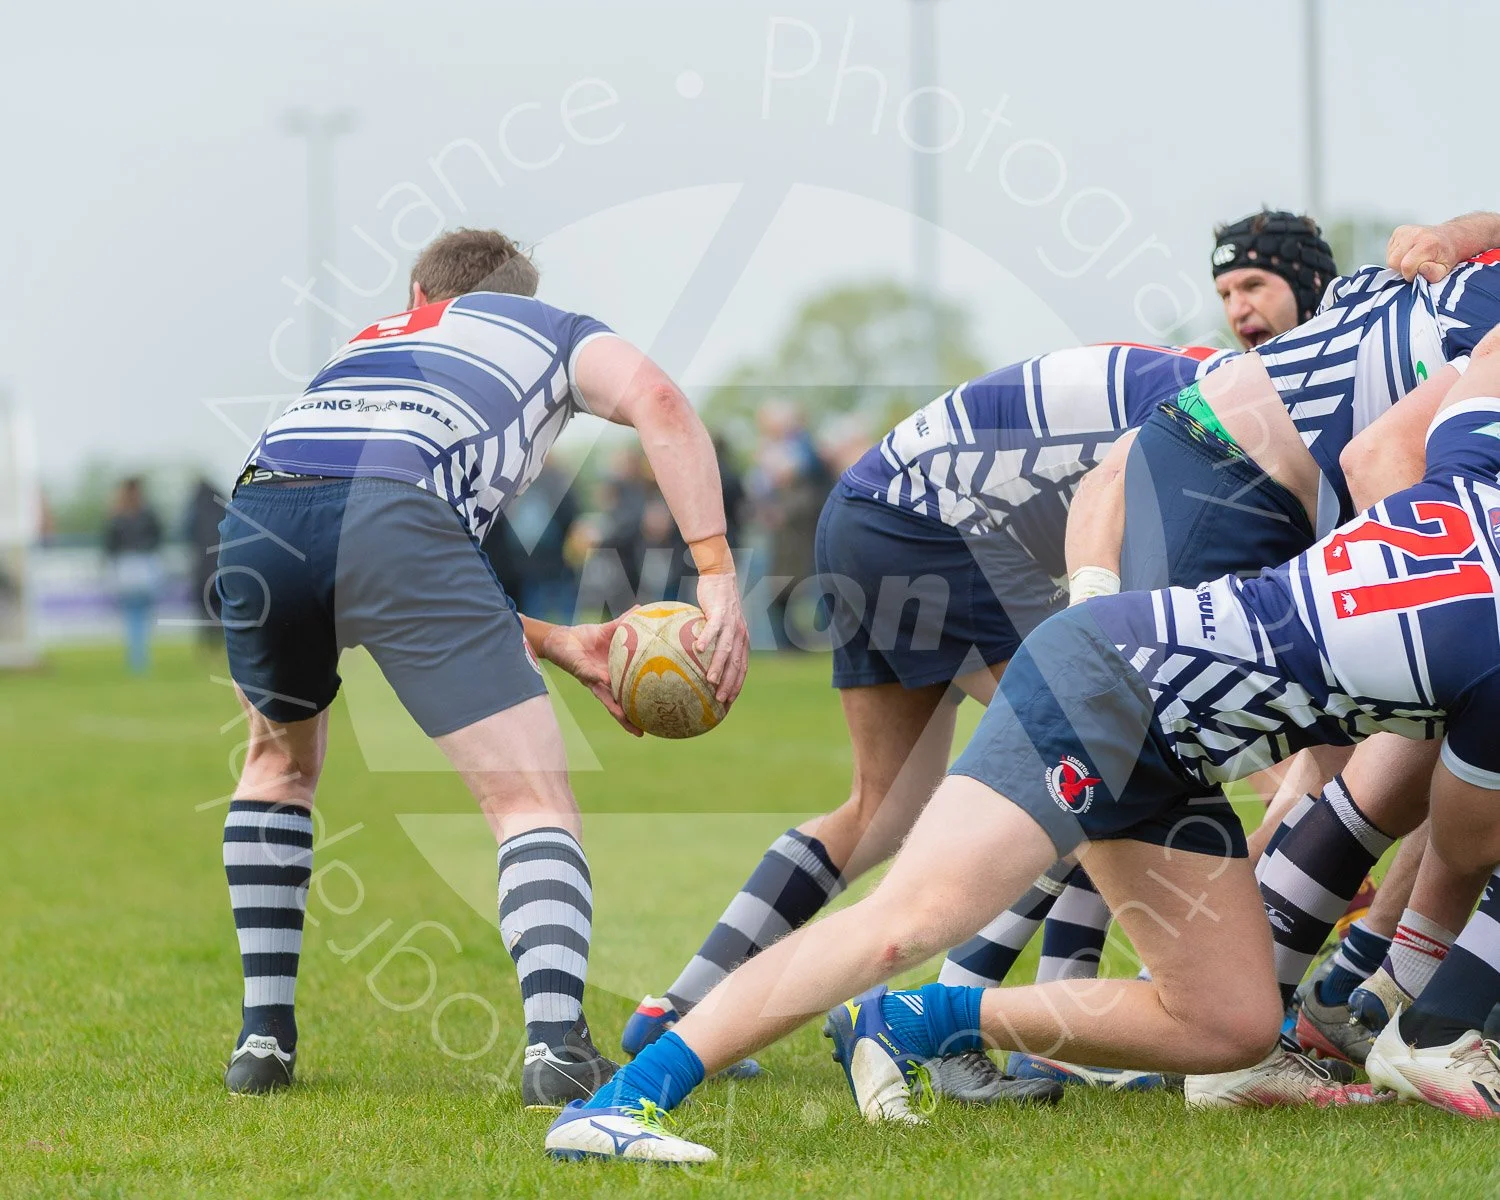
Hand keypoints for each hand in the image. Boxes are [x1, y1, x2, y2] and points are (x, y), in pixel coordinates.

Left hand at [538, 617, 642, 736]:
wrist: (562, 637)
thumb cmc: (585, 637)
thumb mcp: (609, 629)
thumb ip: (625, 622)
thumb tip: (641, 608)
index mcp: (615, 673)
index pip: (630, 691)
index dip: (640, 702)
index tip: (653, 715)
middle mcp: (605, 682)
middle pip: (619, 703)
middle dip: (628, 718)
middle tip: (642, 731)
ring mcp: (594, 680)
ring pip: (606, 699)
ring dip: (615, 709)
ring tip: (626, 718)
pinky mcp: (582, 672)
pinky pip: (592, 676)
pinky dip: (599, 679)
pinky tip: (607, 681)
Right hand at [693, 571, 749, 704]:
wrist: (721, 577)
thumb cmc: (717, 604)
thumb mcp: (719, 626)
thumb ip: (713, 643)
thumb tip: (697, 661)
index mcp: (741, 640)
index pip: (742, 668)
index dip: (736, 686)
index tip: (728, 702)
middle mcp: (739, 634)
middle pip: (736, 663)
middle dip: (730, 683)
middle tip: (720, 700)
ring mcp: (730, 623)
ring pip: (726, 649)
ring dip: (719, 666)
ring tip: (710, 681)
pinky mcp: (720, 612)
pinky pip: (713, 627)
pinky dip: (707, 639)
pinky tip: (698, 650)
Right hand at [1387, 223, 1461, 283]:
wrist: (1450, 237)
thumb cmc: (1446, 257)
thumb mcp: (1446, 269)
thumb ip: (1434, 273)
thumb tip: (1422, 269)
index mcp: (1427, 243)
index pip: (1406, 266)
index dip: (1410, 275)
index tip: (1419, 274)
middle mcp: (1414, 233)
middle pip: (1394, 262)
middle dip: (1403, 269)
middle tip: (1416, 267)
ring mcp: (1404, 231)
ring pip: (1390, 257)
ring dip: (1399, 263)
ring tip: (1414, 259)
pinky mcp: (1398, 231)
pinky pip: (1389, 251)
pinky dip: (1397, 256)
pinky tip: (1409, 253)